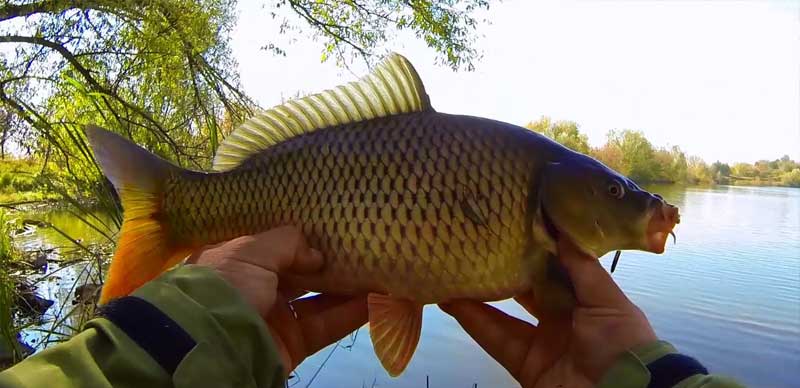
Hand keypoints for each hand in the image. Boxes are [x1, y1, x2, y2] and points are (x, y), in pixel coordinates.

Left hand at [187, 226, 367, 373]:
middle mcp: (255, 289)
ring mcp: (274, 318)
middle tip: (359, 246)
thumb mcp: (252, 251)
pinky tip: (375, 300)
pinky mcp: (292, 344)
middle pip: (298, 273)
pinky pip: (325, 326)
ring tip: (376, 270)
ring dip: (346, 288)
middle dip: (327, 262)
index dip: (296, 238)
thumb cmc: (228, 285)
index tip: (326, 225)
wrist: (213, 344)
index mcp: (237, 263)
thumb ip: (288, 243)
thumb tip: (317, 255)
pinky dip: (350, 315)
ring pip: (317, 300)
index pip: (270, 247)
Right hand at [440, 238, 656, 387]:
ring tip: (455, 267)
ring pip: (504, 313)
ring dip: (480, 293)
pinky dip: (474, 321)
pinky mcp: (524, 364)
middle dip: (503, 268)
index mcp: (586, 299)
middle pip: (525, 289)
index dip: (534, 248)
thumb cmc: (621, 342)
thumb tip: (558, 225)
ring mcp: (541, 342)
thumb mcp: (607, 300)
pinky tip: (453, 300)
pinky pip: (495, 339)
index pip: (555, 268)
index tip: (512, 223)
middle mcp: (562, 317)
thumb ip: (580, 266)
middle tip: (477, 241)